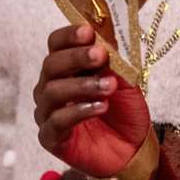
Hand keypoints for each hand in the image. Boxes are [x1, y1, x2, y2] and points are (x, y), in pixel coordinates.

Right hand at [33, 23, 151, 179]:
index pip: (56, 44)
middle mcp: (51, 86)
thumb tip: (106, 34)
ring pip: (52, 92)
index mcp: (67, 67)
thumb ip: (114, 60)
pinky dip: (78, 111)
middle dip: (76, 57)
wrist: (132, 147)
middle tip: (100, 55)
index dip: (69, 35)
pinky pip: (56, 121)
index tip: (88, 31)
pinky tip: (100, 107)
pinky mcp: (50, 137)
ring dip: (82, 85)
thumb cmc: (125, 110)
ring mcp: (48, 112)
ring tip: (109, 86)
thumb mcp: (126, 80)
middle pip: (51, 65)